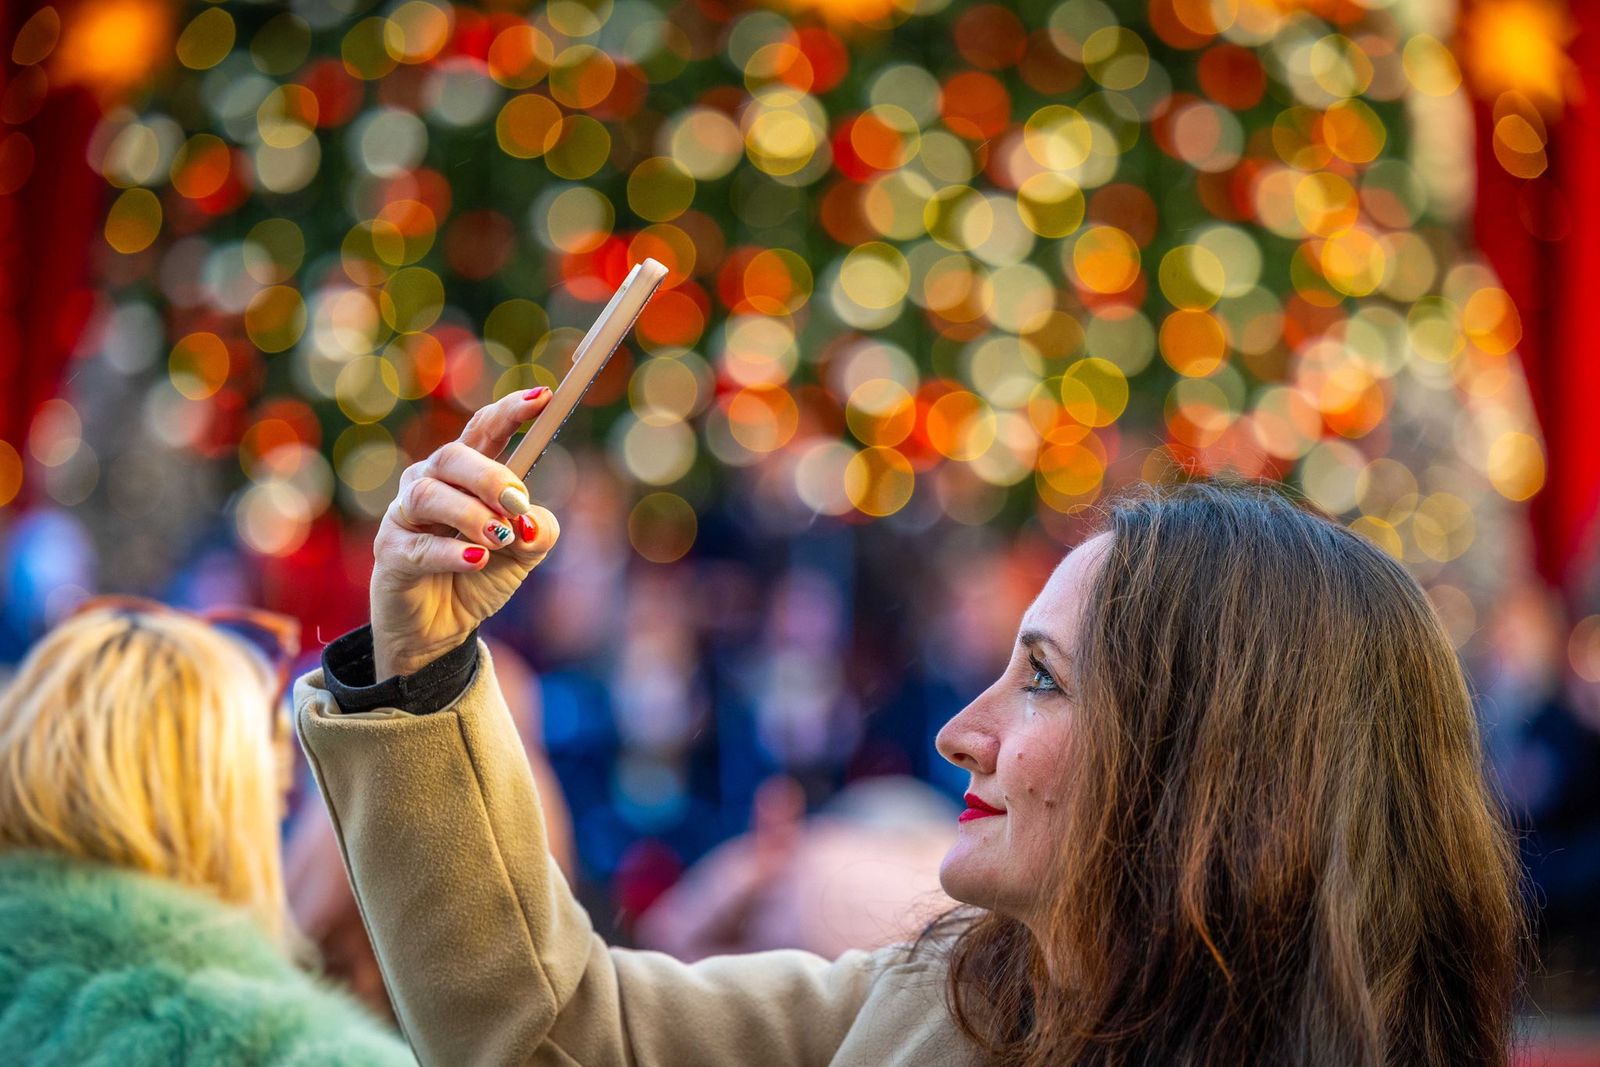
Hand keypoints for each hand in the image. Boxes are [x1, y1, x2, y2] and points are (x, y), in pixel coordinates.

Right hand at [370, 389, 560, 678]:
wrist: (441, 628)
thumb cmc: (480, 574)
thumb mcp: (524, 553)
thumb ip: (539, 531)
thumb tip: (533, 523)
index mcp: (465, 473)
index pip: (484, 430)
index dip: (510, 411)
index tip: (544, 397)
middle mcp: (430, 482)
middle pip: (454, 456)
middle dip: (490, 475)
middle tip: (517, 503)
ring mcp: (405, 515)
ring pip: (430, 495)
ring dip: (471, 515)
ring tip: (500, 537)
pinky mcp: (390, 552)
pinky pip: (417, 545)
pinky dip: (450, 552)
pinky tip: (476, 560)